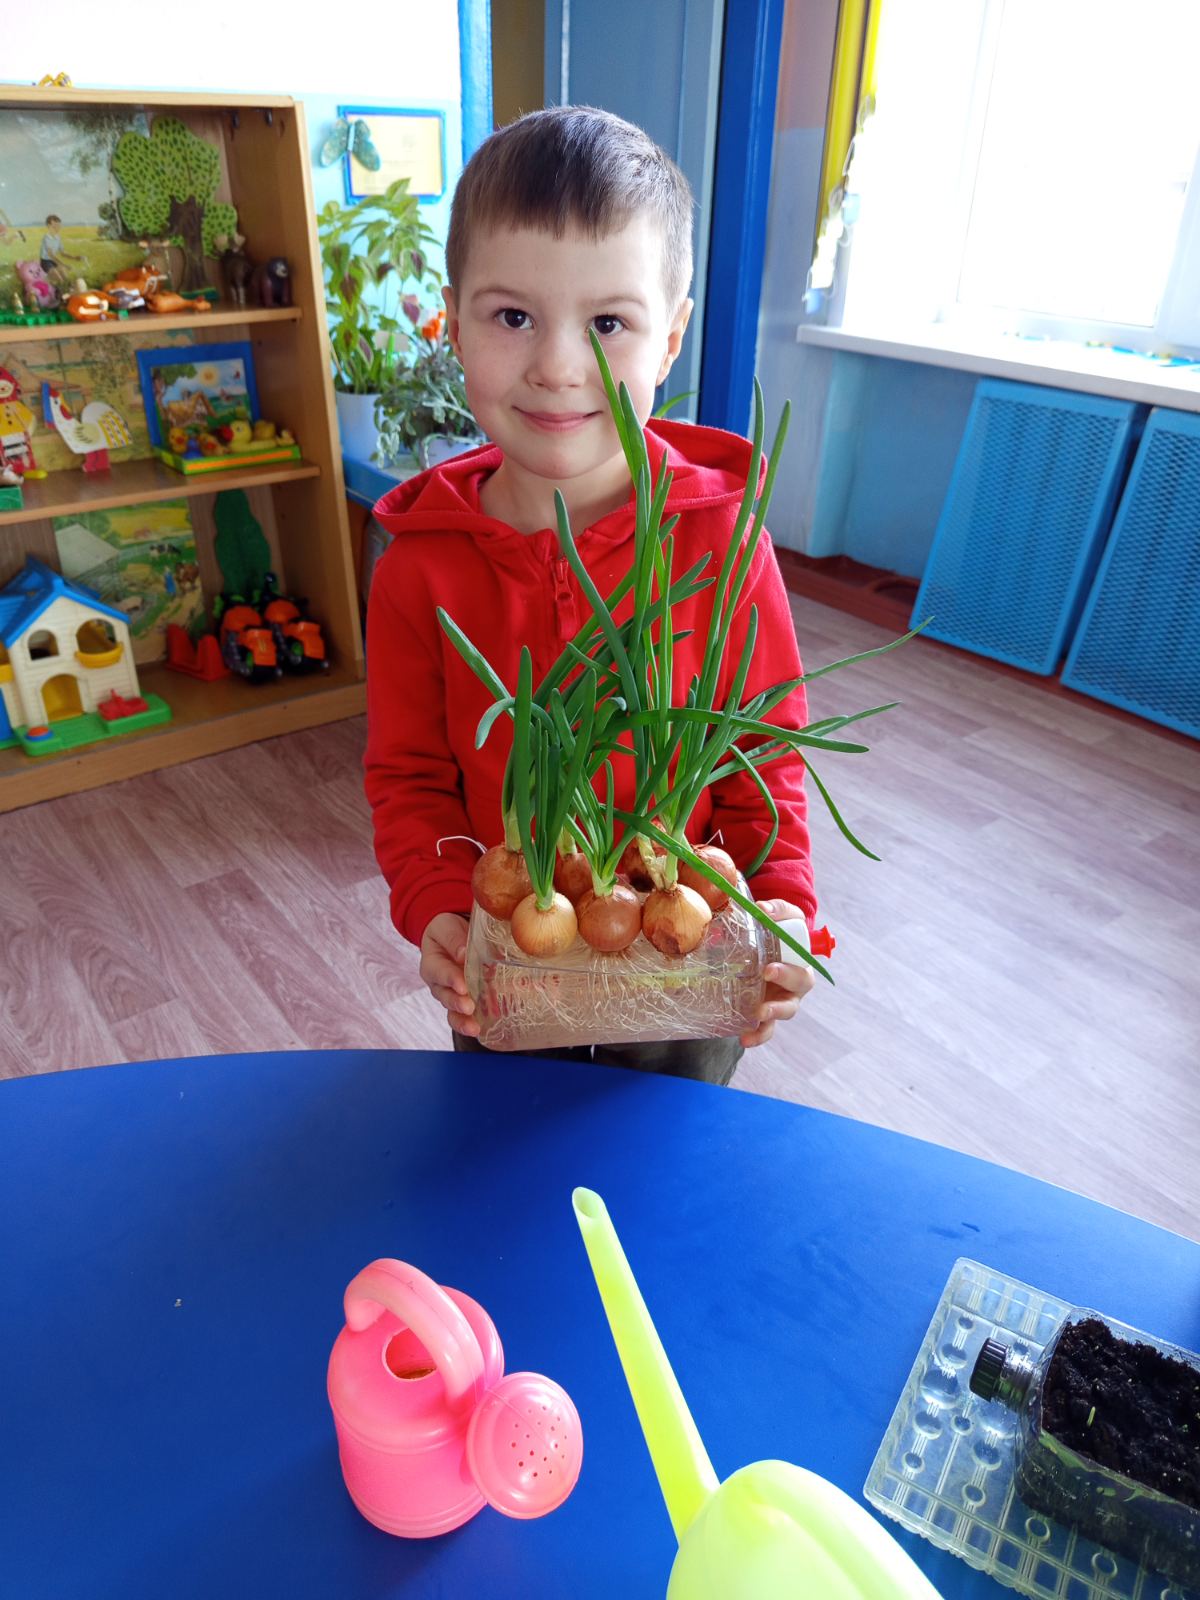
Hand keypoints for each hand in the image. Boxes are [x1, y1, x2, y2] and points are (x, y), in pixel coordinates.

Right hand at [419, 912, 477, 1036]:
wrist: (451, 935)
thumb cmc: (447, 930)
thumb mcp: (446, 927)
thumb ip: (453, 938)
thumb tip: (464, 954)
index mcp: (432, 963)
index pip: (439, 972)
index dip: (450, 979)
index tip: (462, 985)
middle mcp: (439, 983)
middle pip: (444, 996)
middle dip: (456, 1003)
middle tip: (468, 1007)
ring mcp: (451, 994)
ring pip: (452, 1011)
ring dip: (462, 1021)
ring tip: (474, 1028)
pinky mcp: (463, 1001)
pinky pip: (465, 1016)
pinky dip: (472, 1023)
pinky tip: (482, 1029)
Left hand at [739, 898, 816, 1047]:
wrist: (770, 939)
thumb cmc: (780, 928)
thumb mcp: (784, 915)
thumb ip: (777, 909)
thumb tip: (762, 908)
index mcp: (800, 968)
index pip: (801, 975)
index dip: (788, 974)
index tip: (769, 969)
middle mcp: (792, 990)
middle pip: (792, 1003)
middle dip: (777, 1005)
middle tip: (760, 1004)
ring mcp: (778, 1002)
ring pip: (778, 1020)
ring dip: (767, 1025)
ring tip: (752, 1027)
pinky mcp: (763, 1011)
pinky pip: (763, 1029)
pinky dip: (756, 1036)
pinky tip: (743, 1038)